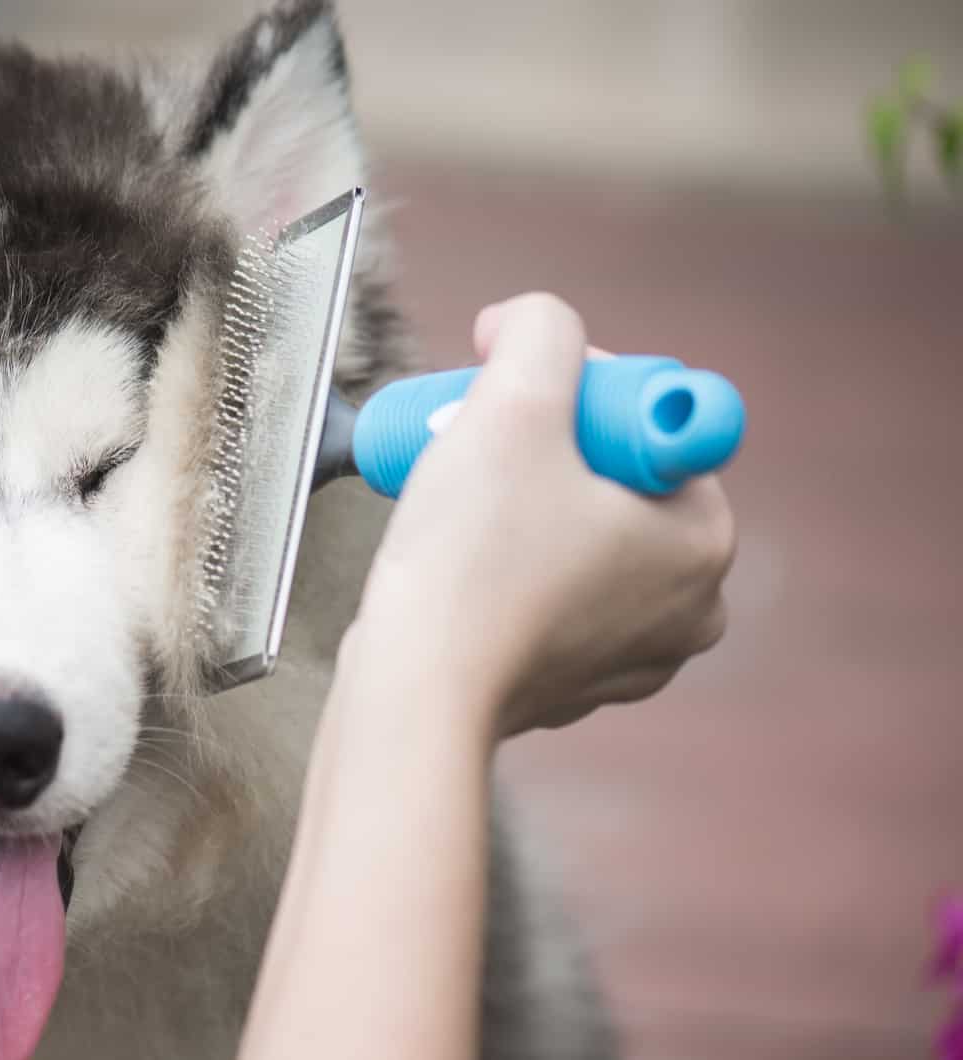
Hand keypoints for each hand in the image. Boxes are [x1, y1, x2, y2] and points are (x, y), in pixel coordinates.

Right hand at [350, 292, 735, 739]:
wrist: (412, 691)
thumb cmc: (468, 559)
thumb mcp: (514, 402)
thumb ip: (541, 329)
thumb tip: (529, 322)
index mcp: (703, 539)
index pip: (651, 421)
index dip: (576, 390)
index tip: (511, 398)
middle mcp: (689, 607)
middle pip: (613, 477)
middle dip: (542, 447)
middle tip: (473, 443)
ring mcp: (632, 656)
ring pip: (576, 534)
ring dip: (522, 503)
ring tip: (459, 505)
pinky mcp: (572, 685)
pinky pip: (547, 592)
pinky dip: (508, 567)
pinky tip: (462, 564)